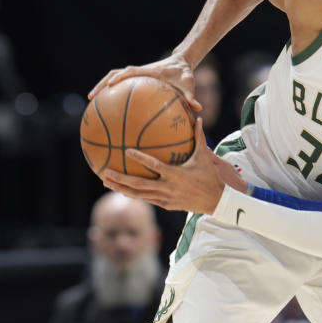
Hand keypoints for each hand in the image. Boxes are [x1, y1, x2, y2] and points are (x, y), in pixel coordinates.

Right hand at [88, 53, 202, 111]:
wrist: (181, 64)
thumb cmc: (185, 75)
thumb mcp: (189, 84)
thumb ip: (192, 96)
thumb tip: (198, 108)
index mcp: (148, 71)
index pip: (130, 72)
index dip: (120, 77)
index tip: (110, 85)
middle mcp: (139, 71)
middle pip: (115, 74)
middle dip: (102, 84)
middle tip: (91, 97)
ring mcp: (136, 75)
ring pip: (114, 78)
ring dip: (102, 87)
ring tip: (92, 101)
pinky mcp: (136, 79)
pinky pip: (121, 85)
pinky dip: (112, 92)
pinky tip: (108, 107)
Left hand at [102, 118, 245, 213]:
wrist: (216, 201)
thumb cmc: (209, 177)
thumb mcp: (204, 157)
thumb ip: (198, 137)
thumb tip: (197, 118)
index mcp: (175, 174)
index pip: (154, 166)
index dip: (140, 158)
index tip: (127, 151)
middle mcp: (167, 187)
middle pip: (139, 184)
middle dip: (121, 179)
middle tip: (105, 173)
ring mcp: (165, 198)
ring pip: (139, 195)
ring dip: (122, 189)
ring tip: (106, 182)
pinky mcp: (166, 205)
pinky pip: (146, 199)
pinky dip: (134, 194)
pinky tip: (123, 190)